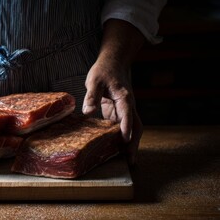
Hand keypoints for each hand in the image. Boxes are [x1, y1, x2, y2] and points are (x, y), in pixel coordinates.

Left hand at [82, 19, 144, 164]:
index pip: (127, 113)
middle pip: (135, 126)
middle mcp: (128, 106)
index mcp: (124, 97)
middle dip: (134, 143)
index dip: (126, 126)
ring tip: (126, 160)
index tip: (125, 140)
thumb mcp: (94, 81)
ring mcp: (125, 110)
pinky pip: (122, 127)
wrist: (113, 63)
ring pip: (131, 128)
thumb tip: (88, 113)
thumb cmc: (104, 71)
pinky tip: (115, 150)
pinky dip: (121, 139)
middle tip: (131, 160)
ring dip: (130, 143)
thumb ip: (92, 96)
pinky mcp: (119, 112)